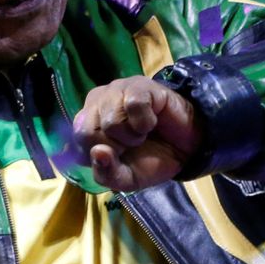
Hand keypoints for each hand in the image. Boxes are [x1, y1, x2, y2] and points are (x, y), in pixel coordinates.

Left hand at [72, 76, 201, 190]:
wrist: (187, 148)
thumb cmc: (150, 159)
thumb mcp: (126, 178)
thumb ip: (106, 173)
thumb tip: (98, 152)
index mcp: (85, 124)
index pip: (77, 143)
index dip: (101, 157)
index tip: (119, 156)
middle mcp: (95, 103)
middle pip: (86, 132)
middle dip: (114, 147)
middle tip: (132, 144)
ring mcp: (116, 90)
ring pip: (110, 121)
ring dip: (132, 136)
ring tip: (142, 133)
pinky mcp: (139, 85)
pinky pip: (133, 105)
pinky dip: (146, 122)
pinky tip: (151, 121)